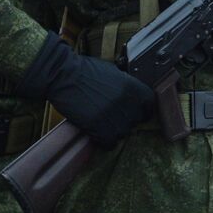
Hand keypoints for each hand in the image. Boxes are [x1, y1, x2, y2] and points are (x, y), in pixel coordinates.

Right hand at [18, 32, 153, 146]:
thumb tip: (132, 93)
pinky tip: (99, 136)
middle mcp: (126, 101)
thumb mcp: (113, 71)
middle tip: (115, 119)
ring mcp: (112, 114)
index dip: (144, 110)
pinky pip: (109, 142)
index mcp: (132, 86)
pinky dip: (105, 142)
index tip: (138, 113)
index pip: (150, 104)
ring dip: (115, 132)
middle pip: (135, 121)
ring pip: (123, 133)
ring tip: (105, 126)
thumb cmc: (86, 70)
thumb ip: (125, 84)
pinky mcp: (97, 126)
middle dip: (127, 121)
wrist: (63, 75)